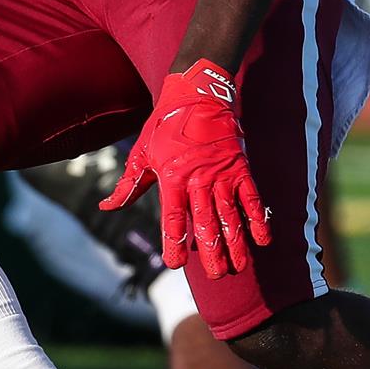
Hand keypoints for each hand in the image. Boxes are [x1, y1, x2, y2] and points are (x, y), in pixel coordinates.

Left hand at [100, 59, 270, 278]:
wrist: (197, 94)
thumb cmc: (165, 125)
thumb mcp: (142, 153)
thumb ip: (129, 184)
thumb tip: (107, 207)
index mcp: (170, 177)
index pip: (172, 218)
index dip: (174, 243)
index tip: (174, 264)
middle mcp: (197, 179)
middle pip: (205, 222)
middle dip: (211, 252)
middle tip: (216, 274)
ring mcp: (221, 174)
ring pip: (230, 215)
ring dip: (236, 242)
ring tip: (239, 266)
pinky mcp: (240, 167)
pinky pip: (251, 197)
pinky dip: (257, 218)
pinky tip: (262, 239)